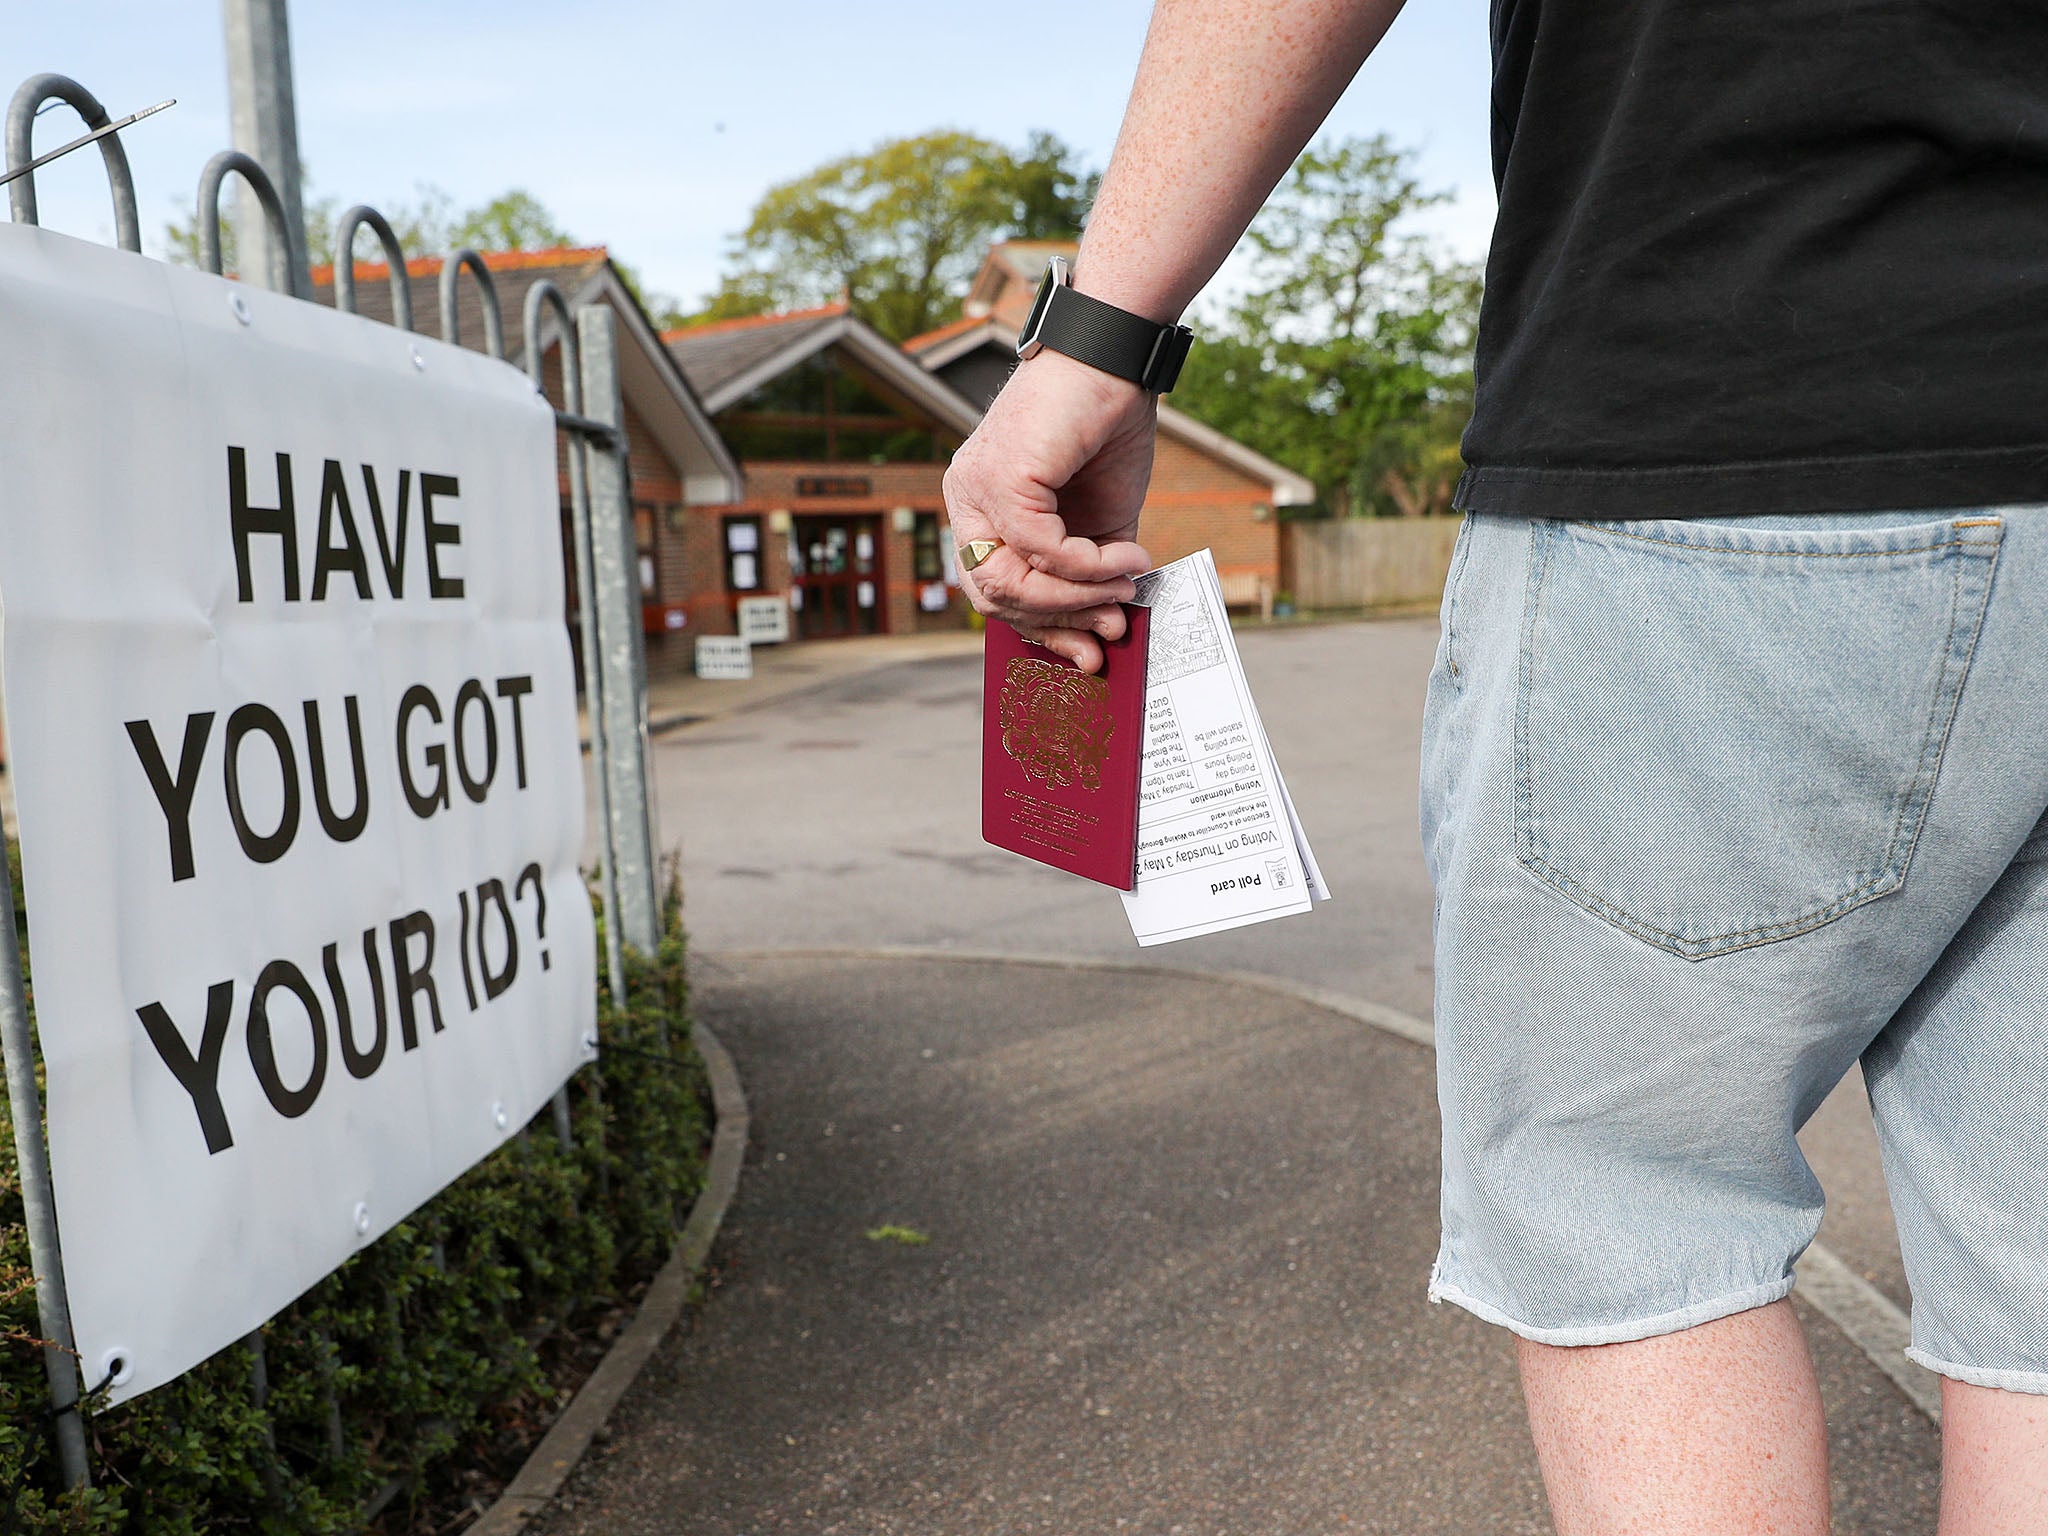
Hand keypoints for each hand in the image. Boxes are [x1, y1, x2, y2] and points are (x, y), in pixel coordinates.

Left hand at [943, 349, 1157, 672]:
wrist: (1114, 358)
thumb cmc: (1105, 426)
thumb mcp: (1100, 517)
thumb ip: (1093, 567)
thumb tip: (1111, 622)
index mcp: (981, 508)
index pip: (991, 591)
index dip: (1042, 628)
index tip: (1090, 647)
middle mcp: (967, 498)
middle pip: (991, 597)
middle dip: (1057, 622)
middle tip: (1112, 626)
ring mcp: (976, 487)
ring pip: (1011, 582)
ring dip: (1078, 597)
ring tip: (1127, 588)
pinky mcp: (1001, 476)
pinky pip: (1042, 550)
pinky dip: (1090, 566)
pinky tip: (1127, 560)